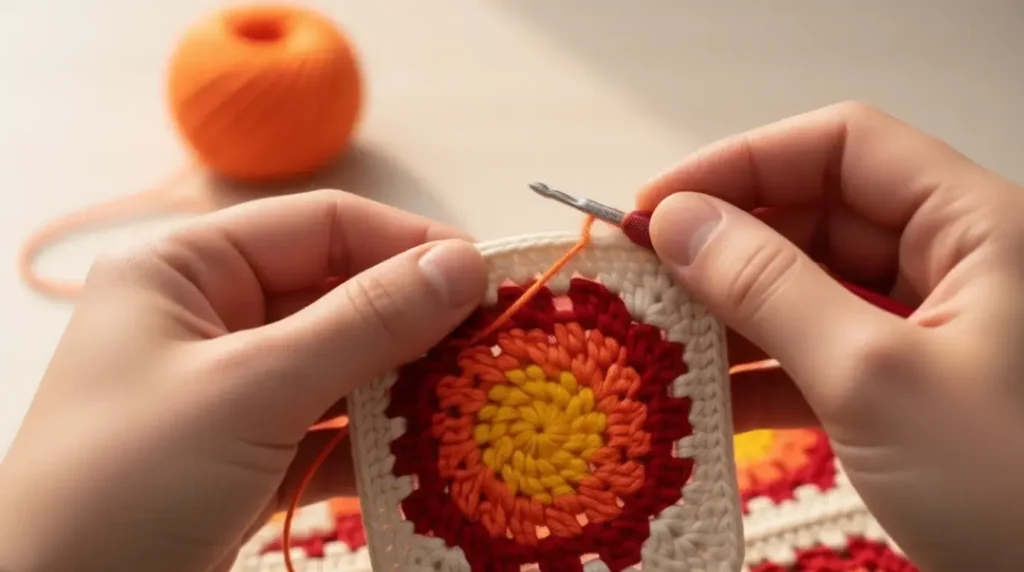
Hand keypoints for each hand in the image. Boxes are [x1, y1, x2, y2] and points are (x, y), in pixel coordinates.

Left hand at [0, 191, 487, 570]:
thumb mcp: (251, 391)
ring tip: (476, 397)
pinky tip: (428, 449)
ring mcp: (229, 388)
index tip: (486, 280)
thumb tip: (462, 264)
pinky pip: (328, 423)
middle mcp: (209, 316)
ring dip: (405, 383)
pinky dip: (377, 436)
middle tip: (496, 346)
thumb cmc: (126, 486)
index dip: (408, 245)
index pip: (322, 226)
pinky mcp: (246, 451)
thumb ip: (364, 323)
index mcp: (185, 268)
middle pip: (339, 293)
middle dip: (416, 321)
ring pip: (342, 362)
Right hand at [641, 101, 1023, 571]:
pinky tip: (701, 393)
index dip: (741, 163)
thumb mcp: (873, 378)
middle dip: (725, 243)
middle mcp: (953, 264)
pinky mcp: (902, 388)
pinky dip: (758, 371)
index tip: (657, 204)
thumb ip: (769, 289)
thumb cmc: (1014, 487)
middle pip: (817, 215)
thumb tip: (678, 223)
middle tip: (643, 272)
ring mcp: (926, 330)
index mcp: (976, 226)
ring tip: (656, 333)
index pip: (842, 148)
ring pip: (808, 288)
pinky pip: (816, 354)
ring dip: (730, 311)